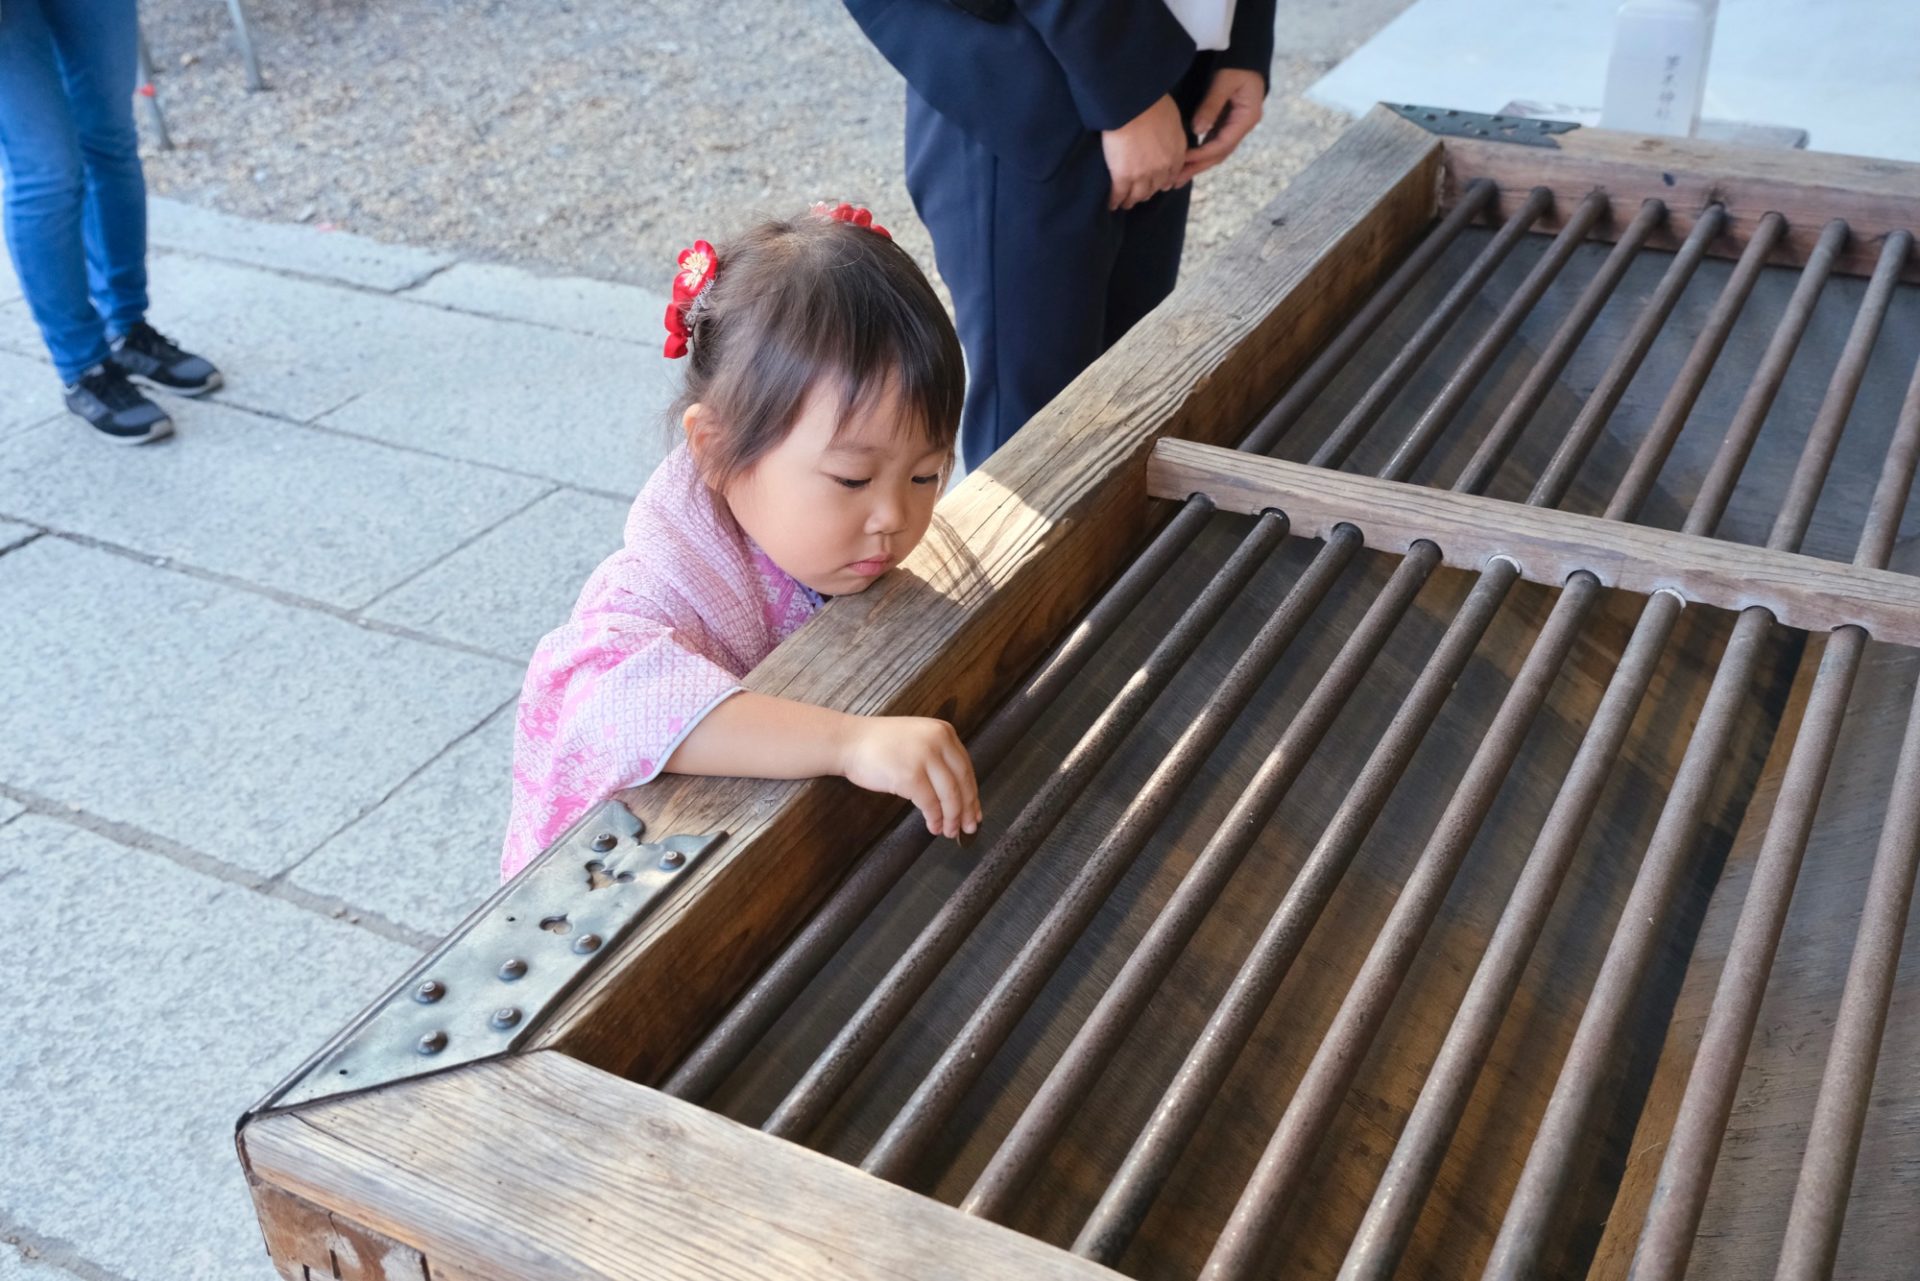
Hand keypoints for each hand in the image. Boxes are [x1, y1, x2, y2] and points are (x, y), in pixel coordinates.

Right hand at [838, 716, 981, 838]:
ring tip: (950, 831)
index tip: (975, 812)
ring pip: (950, 795)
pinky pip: (930, 803)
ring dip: (952, 818)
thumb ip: (938, 757)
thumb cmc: (879, 745)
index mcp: (944, 731)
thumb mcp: (917, 739)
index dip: (972, 794)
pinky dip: (934, 819)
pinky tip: (933, 826)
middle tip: (968, 828)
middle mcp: (939, 741)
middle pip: (962, 782)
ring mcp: (925, 757)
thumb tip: (957, 794)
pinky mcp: (910, 776)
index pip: (966, 768)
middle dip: (966, 809)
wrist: (848, 741)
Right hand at [1101, 94, 1186, 211]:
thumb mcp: (1173, 117)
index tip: (1159, 186)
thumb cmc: (1152, 102)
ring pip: (1138, 195)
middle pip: (1155, 187)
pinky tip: (1111, 204)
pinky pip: (1119, 194)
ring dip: (1131, 200)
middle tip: (1140, 196)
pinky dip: (1115, 201)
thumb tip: (1167, 134)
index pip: (1172, 174)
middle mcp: (1162, 168)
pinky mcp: (1123, 176)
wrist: (1133, 105)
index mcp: (1176, 153)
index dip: (1164, 182)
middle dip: (1148, 193)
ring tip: (1125, 203)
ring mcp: (1142, 174)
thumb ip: (1173, 132)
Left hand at [1178, 69, 1265, 184]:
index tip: (1181, 161)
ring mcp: (1237, 124)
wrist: (1246, 52)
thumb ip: (1211, 105)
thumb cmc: (1236, 63)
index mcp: (1247, 117)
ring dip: (1198, 164)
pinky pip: (1214, 141)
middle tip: (1174, 182)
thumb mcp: (1223, 81)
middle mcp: (1243, 124)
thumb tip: (1197, 130)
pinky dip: (1200, 151)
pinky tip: (1186, 160)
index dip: (1201, 155)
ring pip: (1216, 150)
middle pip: (1219, 153)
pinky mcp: (1228, 120)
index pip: (1222, 144)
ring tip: (1177, 178)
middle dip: (1197, 167)